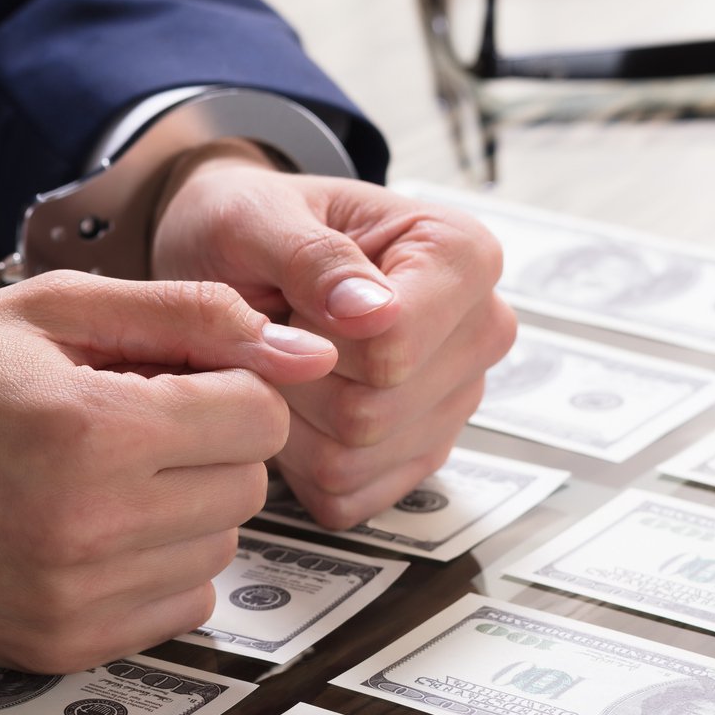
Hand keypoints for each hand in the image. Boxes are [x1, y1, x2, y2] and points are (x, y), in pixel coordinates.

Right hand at [0, 272, 336, 672]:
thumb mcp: (44, 309)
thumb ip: (187, 314)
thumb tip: (306, 346)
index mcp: (91, 428)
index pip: (259, 416)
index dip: (225, 386)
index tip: (168, 379)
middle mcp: (92, 526)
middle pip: (248, 486)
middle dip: (205, 445)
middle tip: (123, 424)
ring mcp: (73, 598)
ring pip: (219, 551)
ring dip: (182, 509)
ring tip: (95, 476)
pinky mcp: (56, 647)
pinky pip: (176, 609)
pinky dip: (153, 568)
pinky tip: (86, 530)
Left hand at [151, 143, 515, 528]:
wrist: (236, 257)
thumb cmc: (255, 225)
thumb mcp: (259, 217)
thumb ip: (312, 257)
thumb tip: (375, 312)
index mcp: (463, 257)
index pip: (397, 348)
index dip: (319, 338)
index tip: (294, 300)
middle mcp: (478, 334)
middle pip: (374, 412)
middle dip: (300, 381)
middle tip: (277, 334)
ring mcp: (454, 403)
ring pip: (355, 460)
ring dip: (292, 420)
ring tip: (282, 364)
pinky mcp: (418, 457)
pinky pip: (347, 497)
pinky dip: (298, 463)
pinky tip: (293, 405)